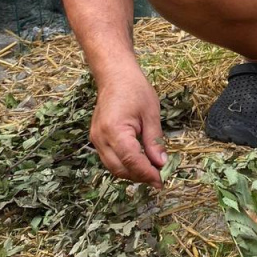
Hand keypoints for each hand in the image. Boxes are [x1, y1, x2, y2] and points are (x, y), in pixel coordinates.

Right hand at [89, 68, 166, 187]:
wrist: (115, 75)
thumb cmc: (134, 89)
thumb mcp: (151, 114)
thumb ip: (154, 141)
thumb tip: (161, 164)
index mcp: (114, 130)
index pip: (131, 161)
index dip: (146, 173)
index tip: (161, 181)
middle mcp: (101, 138)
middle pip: (120, 169)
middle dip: (140, 176)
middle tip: (159, 178)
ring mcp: (96, 139)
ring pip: (113, 167)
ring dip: (131, 173)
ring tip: (151, 172)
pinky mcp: (96, 138)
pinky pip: (110, 159)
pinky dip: (124, 165)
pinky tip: (139, 163)